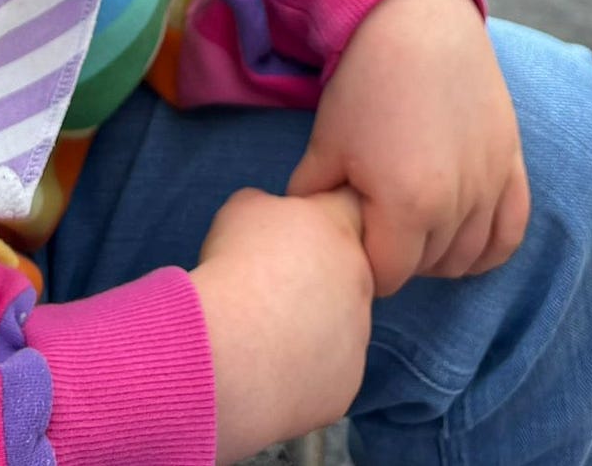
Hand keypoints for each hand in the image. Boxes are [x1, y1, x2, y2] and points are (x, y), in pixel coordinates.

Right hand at [191, 185, 372, 464]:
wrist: (230, 349)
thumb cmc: (235, 267)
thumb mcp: (242, 209)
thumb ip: (271, 207)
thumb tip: (273, 220)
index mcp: (339, 227)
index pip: (348, 205)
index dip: (322, 213)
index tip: (297, 228)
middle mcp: (361, 279)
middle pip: (348, 270)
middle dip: (320, 274)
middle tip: (275, 286)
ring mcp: (358, 336)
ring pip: (343, 324)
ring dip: (316, 324)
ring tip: (269, 331)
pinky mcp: (346, 384)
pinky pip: (330, 371)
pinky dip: (308, 368)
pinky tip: (272, 366)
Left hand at [287, 0, 529, 296]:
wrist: (414, 21)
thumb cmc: (365, 82)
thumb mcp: (327, 145)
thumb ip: (315, 200)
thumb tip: (309, 230)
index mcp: (406, 205)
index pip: (388, 275)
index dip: (366, 260)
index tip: (354, 233)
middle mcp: (457, 203)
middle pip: (428, 266)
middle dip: (401, 254)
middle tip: (378, 221)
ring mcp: (489, 182)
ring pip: (468, 254)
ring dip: (440, 251)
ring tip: (412, 223)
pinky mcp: (510, 160)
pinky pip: (511, 230)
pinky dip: (489, 246)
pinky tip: (463, 238)